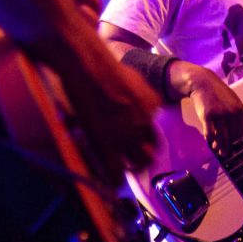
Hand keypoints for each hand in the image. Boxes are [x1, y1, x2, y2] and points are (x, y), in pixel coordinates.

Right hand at [52, 35, 160, 182]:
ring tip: (121, 170)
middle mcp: (144, 120)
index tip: (138, 142)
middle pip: (152, 149)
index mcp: (151, 103)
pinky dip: (112, 178)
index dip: (145, 138)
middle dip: (143, 156)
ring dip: (130, 168)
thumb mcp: (130, 75)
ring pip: (138, 162)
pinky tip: (109, 180)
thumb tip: (142, 96)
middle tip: (132, 160)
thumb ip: (137, 90)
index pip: (155, 129)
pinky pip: (115, 171)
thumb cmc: (102, 63)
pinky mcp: (107, 142)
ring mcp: (127, 133)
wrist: (87, 61)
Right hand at [167, 61, 242, 156]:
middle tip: (222, 151)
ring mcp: (219, 114)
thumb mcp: (231, 101)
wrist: (202, 82)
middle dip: (227, 145)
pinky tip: (208, 140)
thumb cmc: (216, 93)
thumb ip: (235, 114)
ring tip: (216, 149)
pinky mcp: (207, 115)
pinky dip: (209, 140)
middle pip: (232, 136)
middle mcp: (231, 112)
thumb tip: (237, 132)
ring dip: (219, 146)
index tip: (231, 143)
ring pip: (222, 137)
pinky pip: (210, 134)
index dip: (236, 140)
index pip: (241, 132)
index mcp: (239, 109)